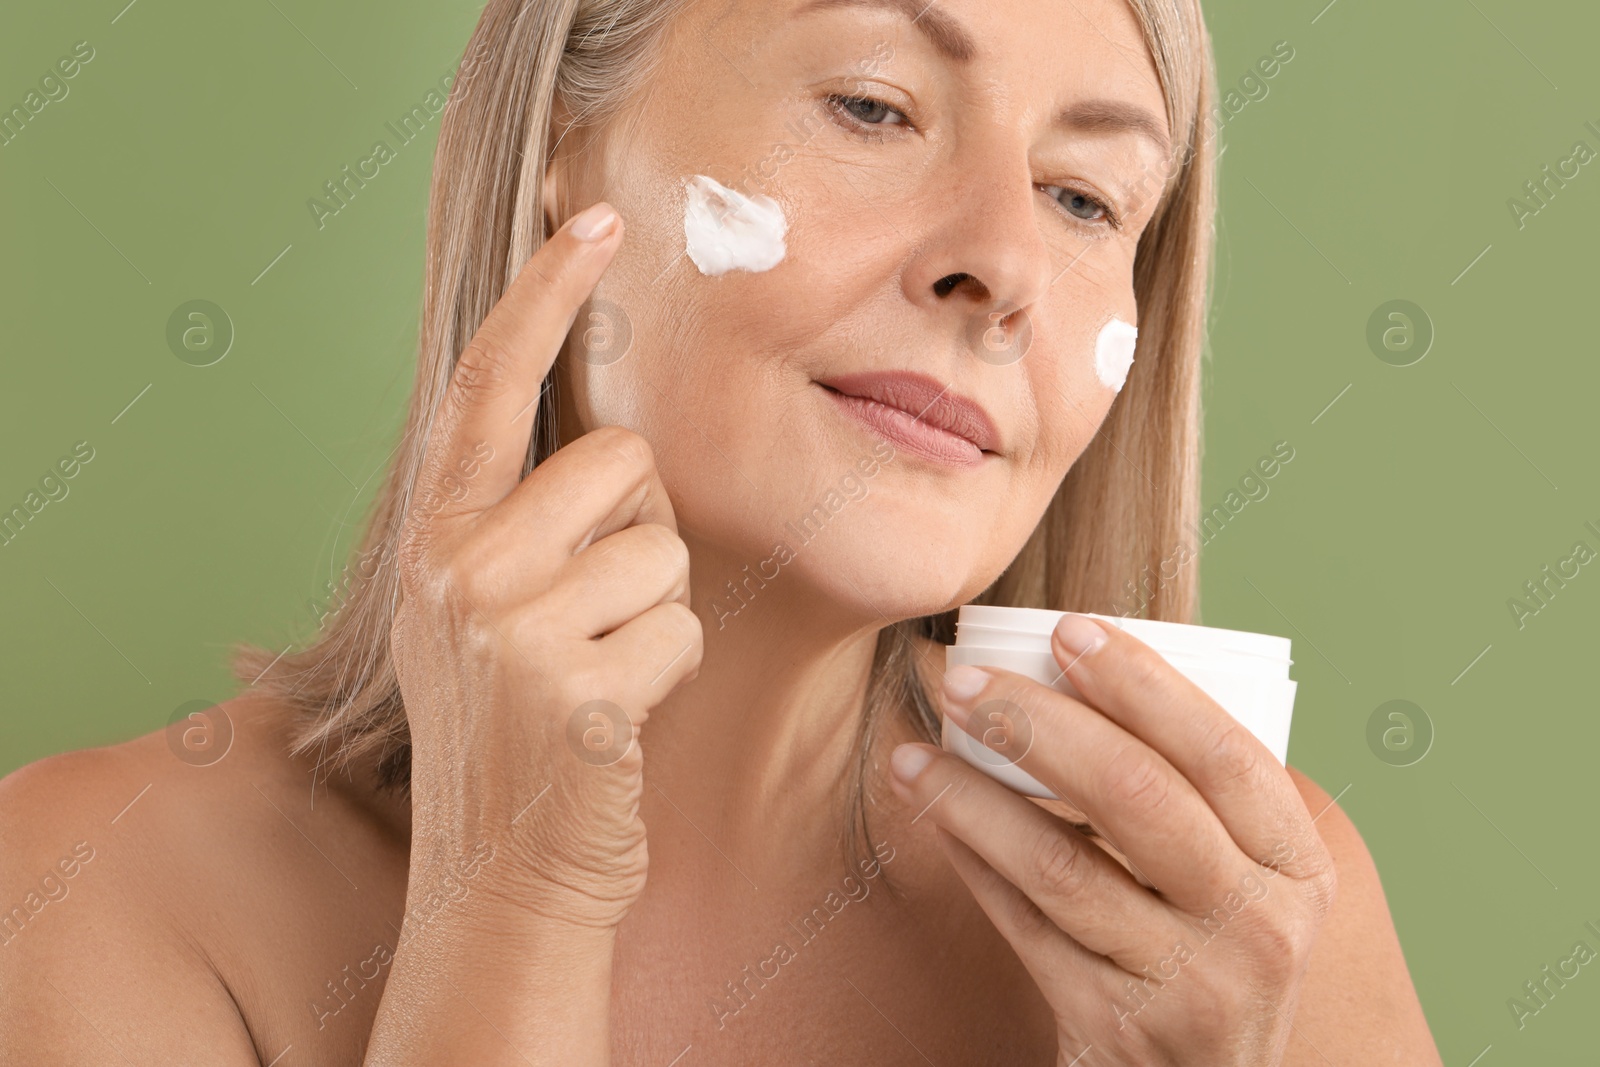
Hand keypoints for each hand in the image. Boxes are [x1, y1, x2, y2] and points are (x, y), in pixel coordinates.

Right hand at [389, 200, 702, 931]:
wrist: (502, 877)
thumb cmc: (518, 733)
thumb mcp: (477, 612)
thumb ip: (512, 518)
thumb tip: (604, 429)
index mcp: (432, 535)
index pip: (488, 386)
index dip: (543, 296)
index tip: (596, 217)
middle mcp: (454, 568)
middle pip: (621, 462)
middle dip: (643, 526)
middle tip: (598, 607)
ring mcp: (508, 630)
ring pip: (665, 547)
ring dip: (660, 609)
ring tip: (604, 668)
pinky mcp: (573, 689)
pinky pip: (684, 624)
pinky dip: (674, 667)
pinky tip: (620, 716)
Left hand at [889, 613, 1337, 1065]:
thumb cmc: (1212, 953)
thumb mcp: (1240, 879)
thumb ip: (1194, 795)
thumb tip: (1076, 676)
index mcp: (1297, 867)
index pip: (1223, 752)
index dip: (1142, 684)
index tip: (1069, 631)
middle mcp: (1257, 926)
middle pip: (1134, 795)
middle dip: (1036, 724)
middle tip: (965, 681)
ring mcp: (1188, 983)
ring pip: (1060, 863)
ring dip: (973, 796)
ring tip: (916, 753)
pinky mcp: (1115, 1025)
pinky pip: (1025, 924)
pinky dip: (974, 861)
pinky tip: (939, 816)